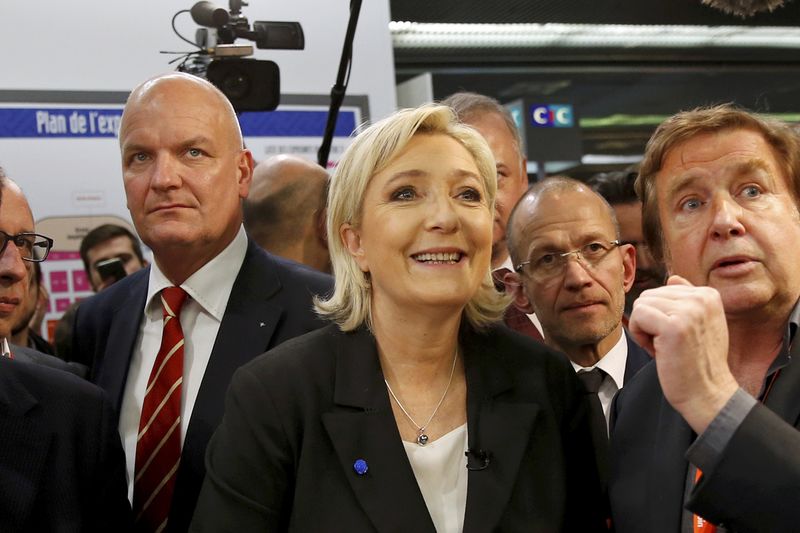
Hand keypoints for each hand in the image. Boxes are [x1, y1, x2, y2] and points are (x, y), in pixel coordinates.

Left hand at [628, 275, 738, 433]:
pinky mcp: (674, 326)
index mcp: (709, 294)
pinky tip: (659, 350)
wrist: (707, 394)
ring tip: (666, 348)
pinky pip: (637, 316)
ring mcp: (689, 311)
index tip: (678, 336)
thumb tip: (672, 278)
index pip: (662, 290)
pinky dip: (639, 335)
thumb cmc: (698, 363)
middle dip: (650, 322)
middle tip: (669, 345)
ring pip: (641, 305)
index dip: (661, 316)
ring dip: (645, 330)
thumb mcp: (700, 324)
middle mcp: (702, 298)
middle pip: (648, 296)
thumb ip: (687, 300)